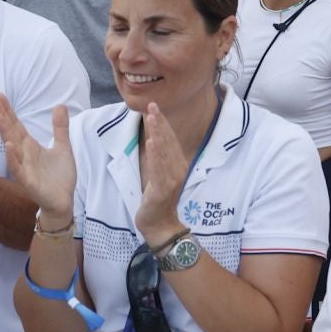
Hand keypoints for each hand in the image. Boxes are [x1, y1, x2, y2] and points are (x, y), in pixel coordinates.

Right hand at [0, 95, 75, 215]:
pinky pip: (18, 170)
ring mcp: (24, 168)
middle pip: (11, 132)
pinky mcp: (28, 182)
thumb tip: (60, 105)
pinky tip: (9, 147)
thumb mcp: (63, 148)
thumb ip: (60, 128)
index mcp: (30, 147)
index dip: (9, 111)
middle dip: (3, 117)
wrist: (63, 201)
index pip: (17, 126)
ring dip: (4, 133)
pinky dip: (13, 159)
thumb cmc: (59, 176)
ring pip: (12, 148)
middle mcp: (24, 155)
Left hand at [133, 103, 191, 244]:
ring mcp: (171, 180)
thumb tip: (153, 139)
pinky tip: (152, 142)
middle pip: (168, 142)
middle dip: (159, 123)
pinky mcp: (162, 189)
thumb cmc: (158, 201)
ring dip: (158, 133)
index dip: (162, 123)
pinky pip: (158, 169)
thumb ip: (160, 159)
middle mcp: (178, 170)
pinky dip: (156, 154)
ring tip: (152, 118)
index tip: (154, 108)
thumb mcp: (160, 176)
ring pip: (164, 152)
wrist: (161, 225)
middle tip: (152, 106)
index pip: (170, 140)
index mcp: (178, 166)